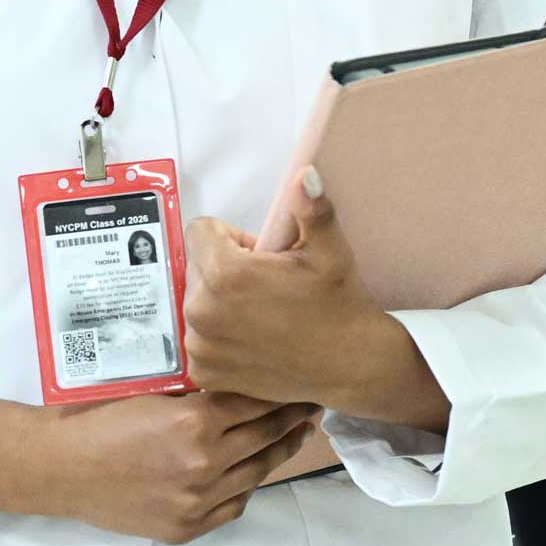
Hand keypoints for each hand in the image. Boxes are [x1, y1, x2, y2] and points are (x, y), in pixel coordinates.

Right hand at [36, 391, 322, 543]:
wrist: (62, 468)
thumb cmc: (99, 420)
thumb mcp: (151, 392)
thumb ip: (196, 393)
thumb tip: (237, 382)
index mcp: (195, 421)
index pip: (256, 404)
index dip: (282, 394)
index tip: (300, 385)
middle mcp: (204, 462)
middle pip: (265, 438)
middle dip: (292, 420)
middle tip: (310, 407)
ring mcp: (197, 499)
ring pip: (256, 474)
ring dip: (278, 453)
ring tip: (294, 437)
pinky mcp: (187, 526)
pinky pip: (233, 506)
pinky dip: (245, 487)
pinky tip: (253, 472)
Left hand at [184, 173, 447, 430]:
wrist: (348, 366)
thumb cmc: (337, 304)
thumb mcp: (328, 250)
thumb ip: (310, 208)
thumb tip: (305, 173)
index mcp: (225, 273)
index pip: (200, 231)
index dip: (231, 238)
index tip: (261, 256)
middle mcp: (201, 310)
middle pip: (196, 266)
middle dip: (224, 268)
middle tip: (265, 285)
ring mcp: (200, 345)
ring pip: (197, 301)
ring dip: (219, 302)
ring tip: (261, 313)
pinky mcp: (204, 372)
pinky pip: (199, 338)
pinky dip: (219, 336)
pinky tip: (252, 340)